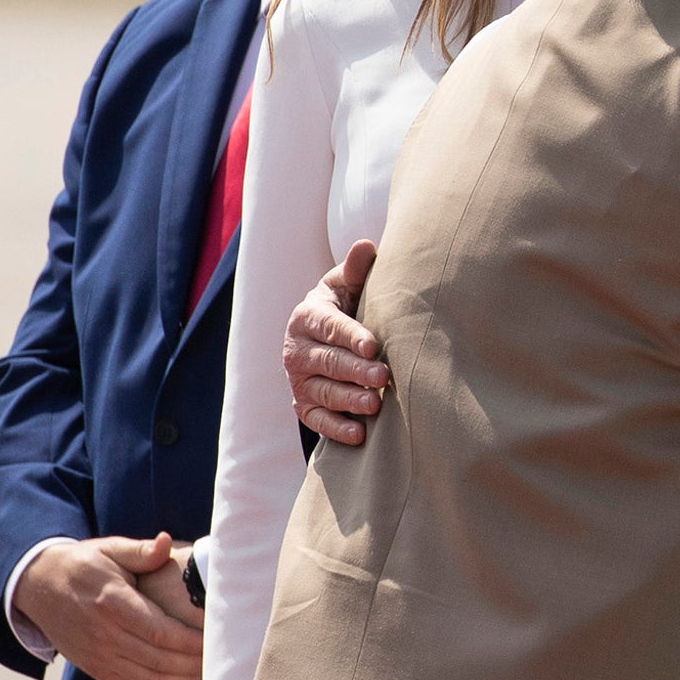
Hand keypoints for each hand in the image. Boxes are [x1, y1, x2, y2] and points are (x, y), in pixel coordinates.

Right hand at [13, 533, 201, 679]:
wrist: (39, 585)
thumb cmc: (83, 564)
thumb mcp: (110, 549)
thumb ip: (140, 551)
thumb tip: (165, 541)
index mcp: (113, 603)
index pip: (159, 631)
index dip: (189, 641)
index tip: (215, 640)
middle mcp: (104, 634)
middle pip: (157, 659)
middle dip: (192, 663)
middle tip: (221, 659)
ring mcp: (98, 655)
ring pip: (146, 678)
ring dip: (179, 679)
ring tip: (208, 673)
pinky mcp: (95, 667)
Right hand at [285, 239, 389, 444]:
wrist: (323, 335)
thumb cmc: (345, 305)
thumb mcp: (346, 285)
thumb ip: (356, 269)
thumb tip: (367, 245)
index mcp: (308, 316)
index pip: (330, 327)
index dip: (351, 336)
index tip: (373, 344)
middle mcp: (296, 350)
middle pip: (328, 362)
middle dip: (356, 370)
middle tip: (384, 376)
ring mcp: (298, 380)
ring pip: (323, 392)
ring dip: (349, 400)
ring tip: (375, 404)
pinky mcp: (302, 404)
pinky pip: (316, 420)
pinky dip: (335, 429)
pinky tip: (359, 434)